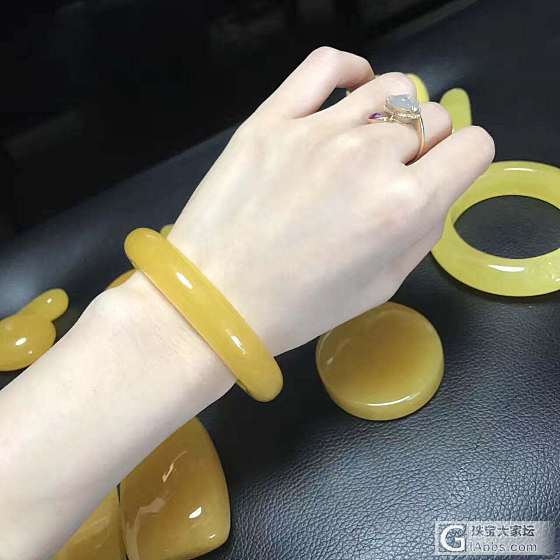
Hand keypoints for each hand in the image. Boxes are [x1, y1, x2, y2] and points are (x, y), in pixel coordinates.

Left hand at [168, 47, 493, 354]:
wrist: (216, 299)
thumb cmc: (299, 306)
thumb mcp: (381, 286)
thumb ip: (422, 233)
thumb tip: (432, 191)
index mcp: (404, 206)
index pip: (473, 147)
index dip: (463, 162)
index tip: (441, 176)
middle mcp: (369, 157)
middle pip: (432, 118)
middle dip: (426, 146)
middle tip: (392, 176)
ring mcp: (318, 130)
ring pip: (392, 87)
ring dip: (396, 113)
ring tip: (371, 139)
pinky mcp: (273, 117)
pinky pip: (328, 65)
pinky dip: (351, 71)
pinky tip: (350, 93)